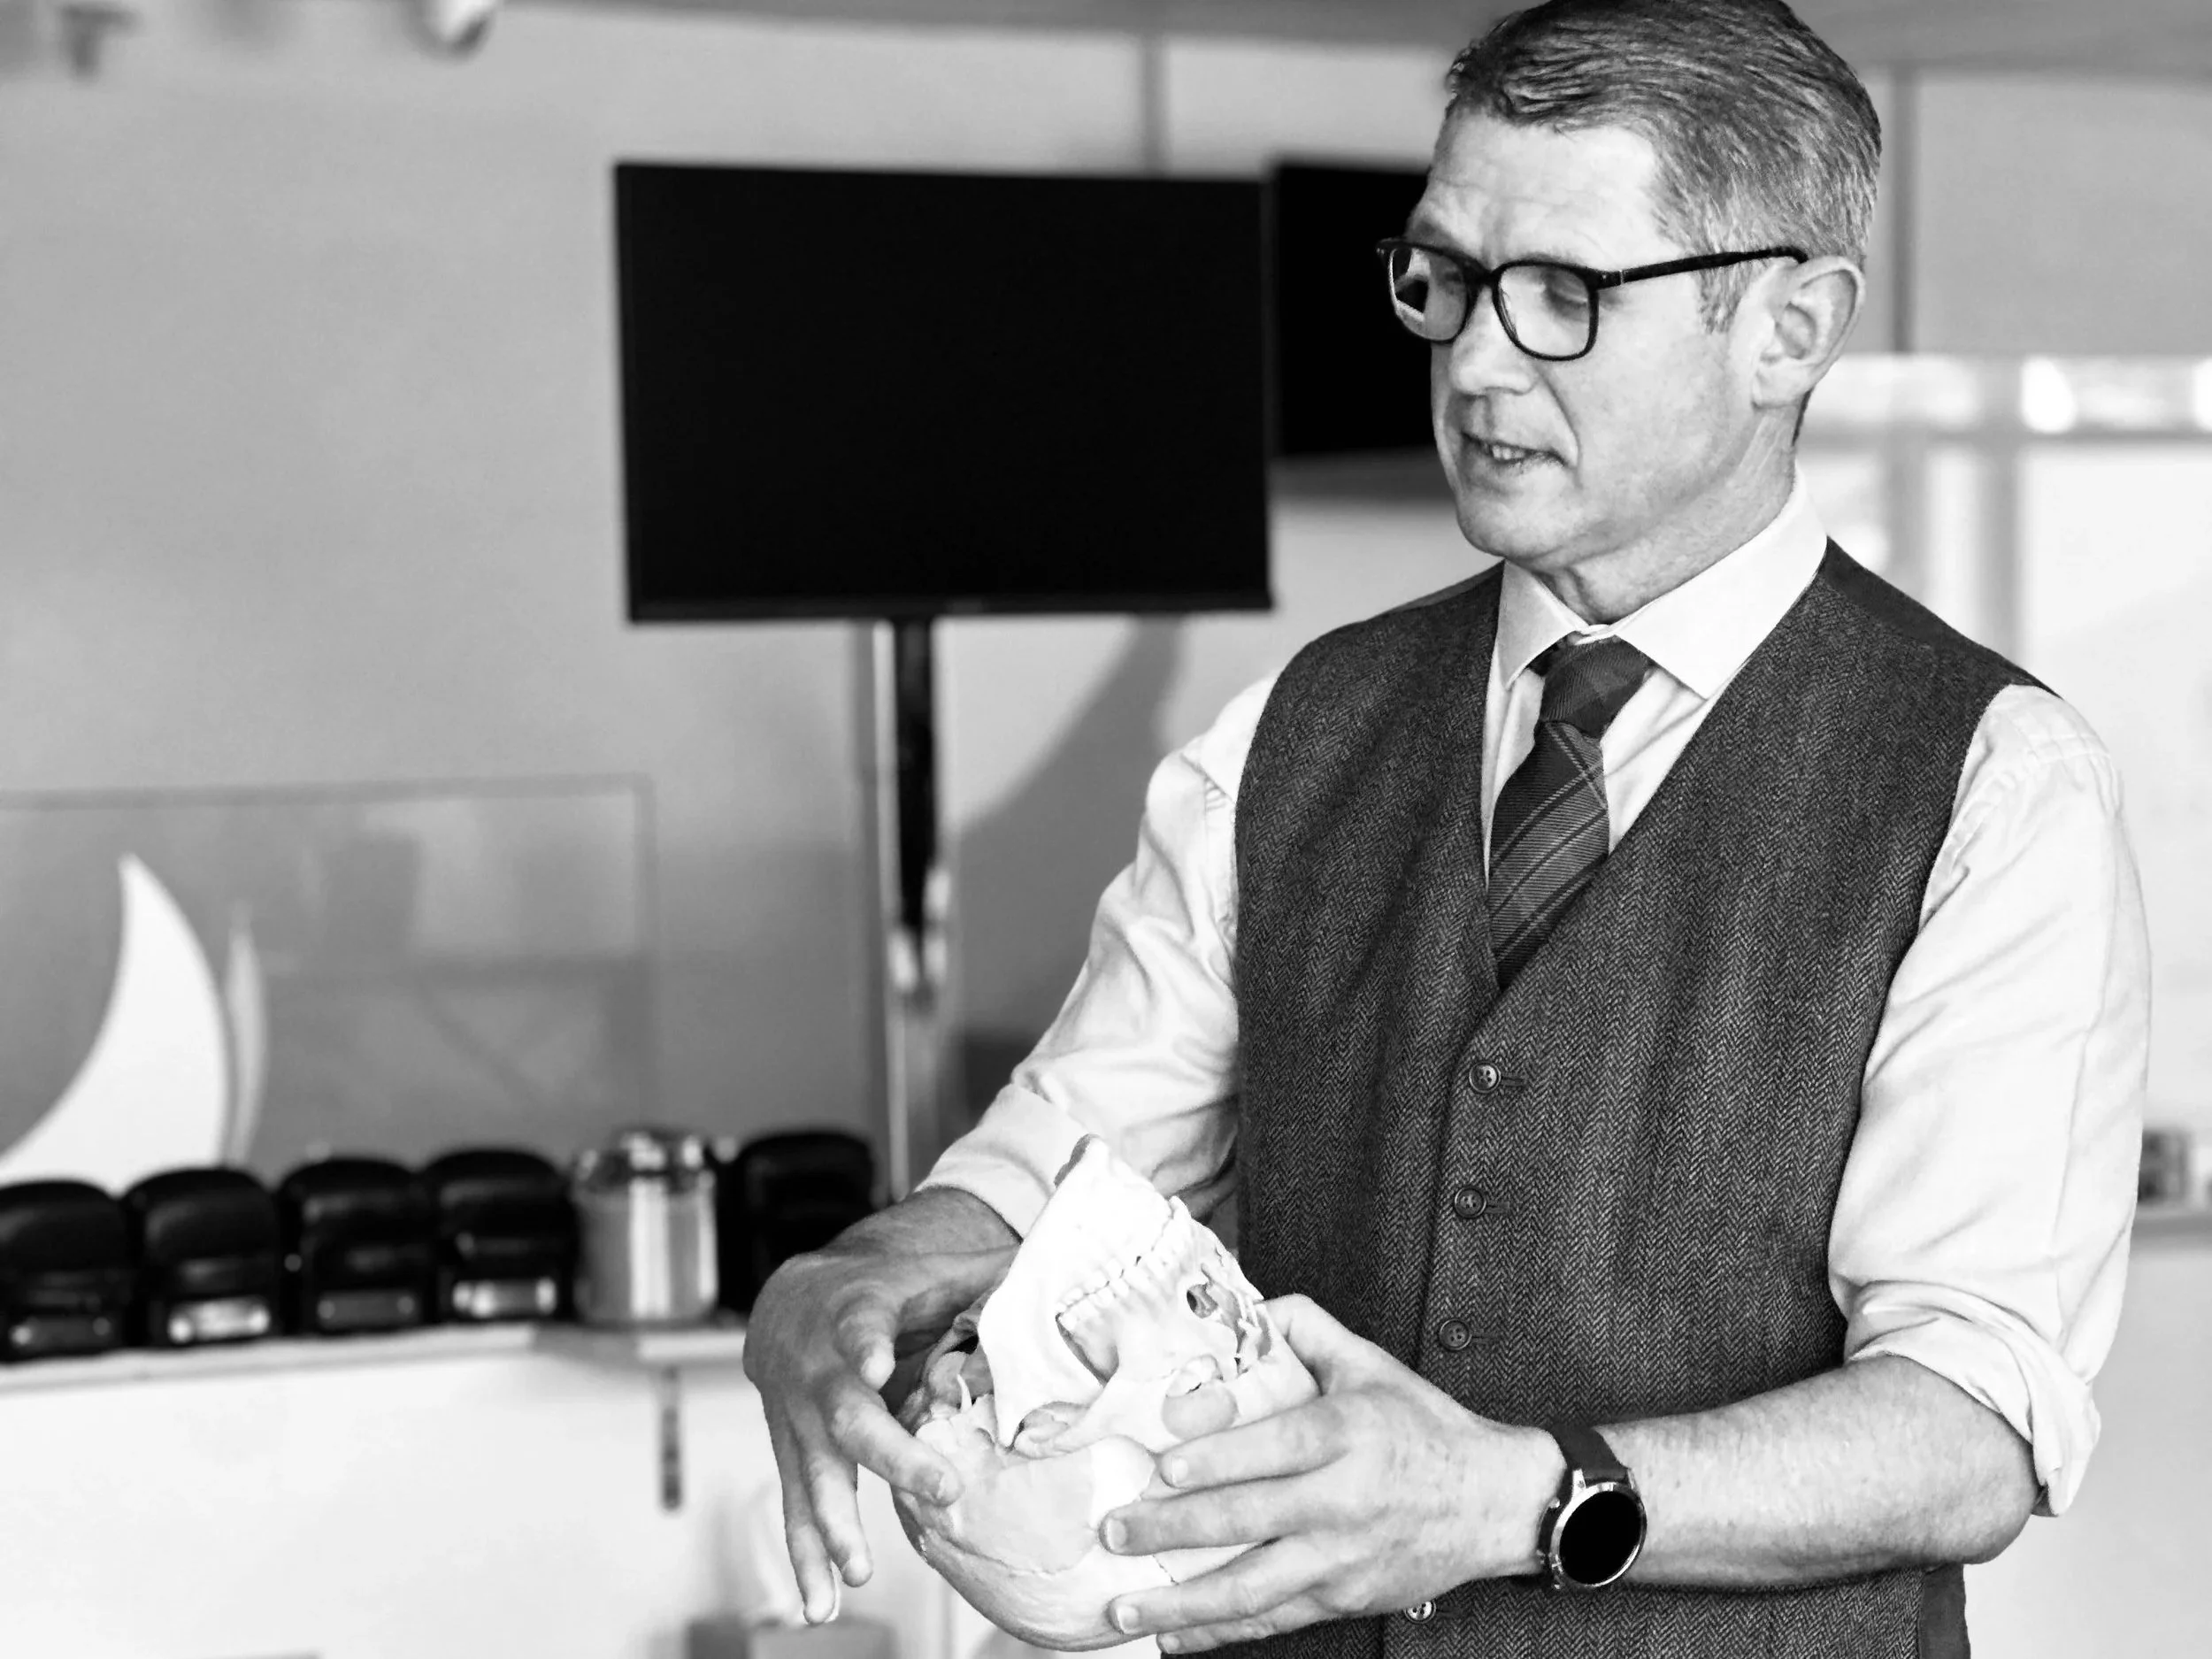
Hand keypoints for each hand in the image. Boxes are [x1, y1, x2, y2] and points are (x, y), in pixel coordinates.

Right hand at [742, 1231, 1012, 1620]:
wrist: (789, 1304)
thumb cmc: (878, 1290)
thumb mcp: (925, 1272)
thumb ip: (982, 1278)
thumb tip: (1054, 1279)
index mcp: (857, 1315)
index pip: (861, 1326)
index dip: (865, 1344)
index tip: (876, 1363)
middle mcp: (822, 1371)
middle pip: (848, 1413)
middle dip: (890, 1454)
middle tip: (940, 1487)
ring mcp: (801, 1420)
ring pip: (815, 1471)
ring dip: (834, 1525)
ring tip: (858, 1572)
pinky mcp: (795, 1456)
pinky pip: (798, 1508)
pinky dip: (807, 1557)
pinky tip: (819, 1604)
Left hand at [1096, 1294, 1561, 1650]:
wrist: (1494, 1503)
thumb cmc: (1422, 1426)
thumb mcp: (1371, 1363)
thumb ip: (1305, 1328)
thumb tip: (1241, 1303)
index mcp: (1346, 1433)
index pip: (1274, 1448)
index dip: (1216, 1459)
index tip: (1161, 1468)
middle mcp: (1343, 1500)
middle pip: (1248, 1519)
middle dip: (1174, 1529)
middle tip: (1115, 1530)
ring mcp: (1342, 1558)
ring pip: (1253, 1587)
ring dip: (1183, 1601)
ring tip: (1123, 1606)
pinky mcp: (1343, 1598)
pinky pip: (1272, 1620)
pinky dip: (1219, 1632)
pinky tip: (1172, 1635)